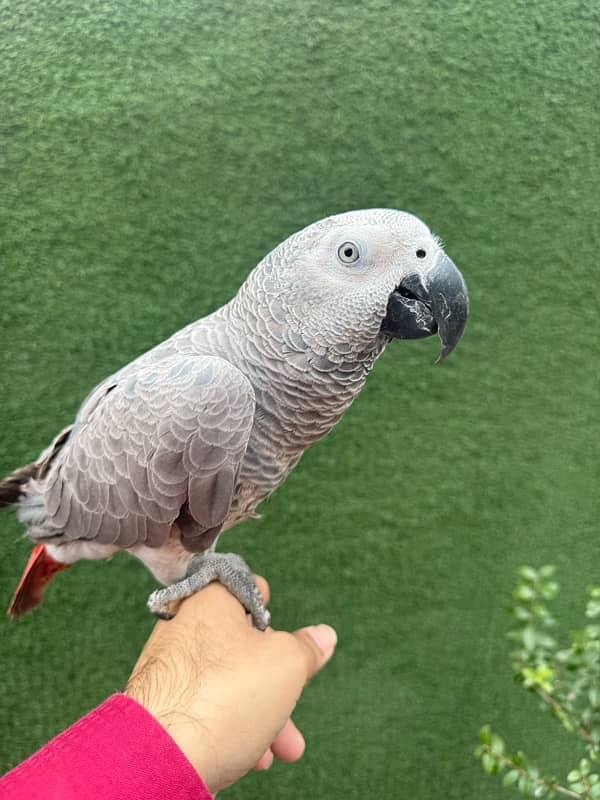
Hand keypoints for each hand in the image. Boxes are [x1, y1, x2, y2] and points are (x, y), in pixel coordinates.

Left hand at [124, 576, 336, 793]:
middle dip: (277, 685)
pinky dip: (230, 728)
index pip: (247, 589)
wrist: (161, 754)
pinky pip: (205, 709)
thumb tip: (323, 636)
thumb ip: (307, 648)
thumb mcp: (286, 665)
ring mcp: (170, 668)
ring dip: (261, 715)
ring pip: (228, 684)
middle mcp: (186, 627)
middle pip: (243, 648)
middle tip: (293, 714)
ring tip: (281, 751)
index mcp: (213, 601)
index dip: (269, 608)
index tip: (282, 634)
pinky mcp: (160, 705)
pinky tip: (249, 758)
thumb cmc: (225, 696)